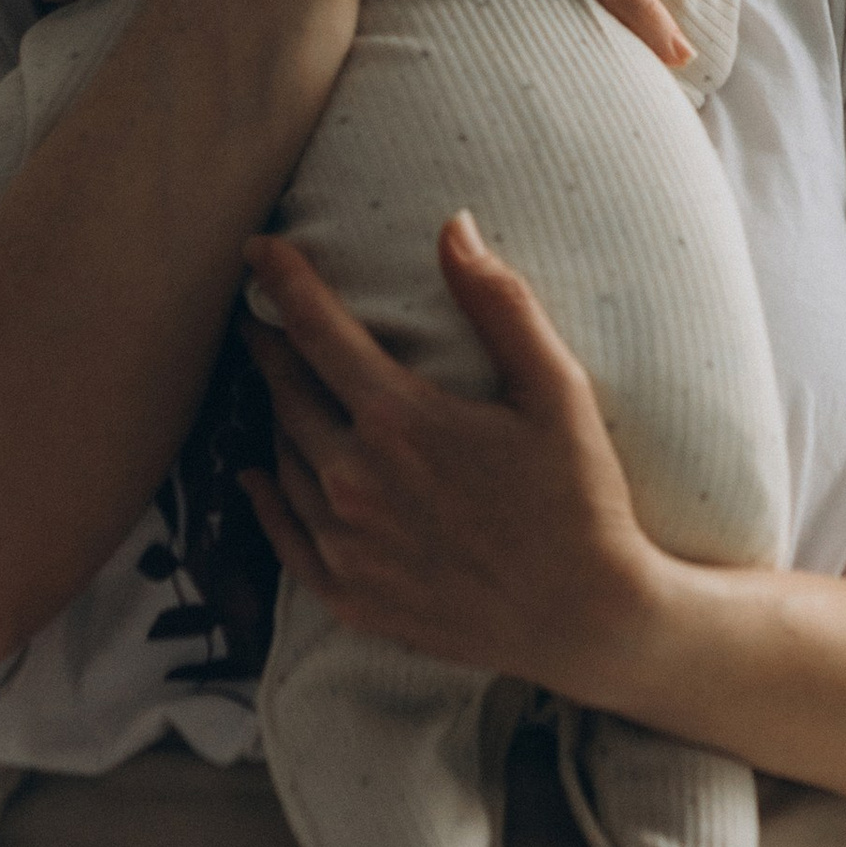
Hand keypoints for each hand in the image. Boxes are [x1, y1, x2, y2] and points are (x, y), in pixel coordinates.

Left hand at [239, 215, 666, 692]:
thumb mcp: (557, 390)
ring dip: (278, 416)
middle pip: (286, 392)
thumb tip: (453, 227)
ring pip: (283, 459)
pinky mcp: (348, 596)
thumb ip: (500, 304)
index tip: (257, 251)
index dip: (282, 281)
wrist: (588, 620)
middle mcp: (353, 480)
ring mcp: (345, 544)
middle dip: (271, 346)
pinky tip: (258, 477)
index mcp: (399, 420)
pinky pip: (283, 536)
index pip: (315, 329)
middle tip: (262, 319)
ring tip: (282, 388)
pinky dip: (265, 497)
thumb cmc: (581, 499)